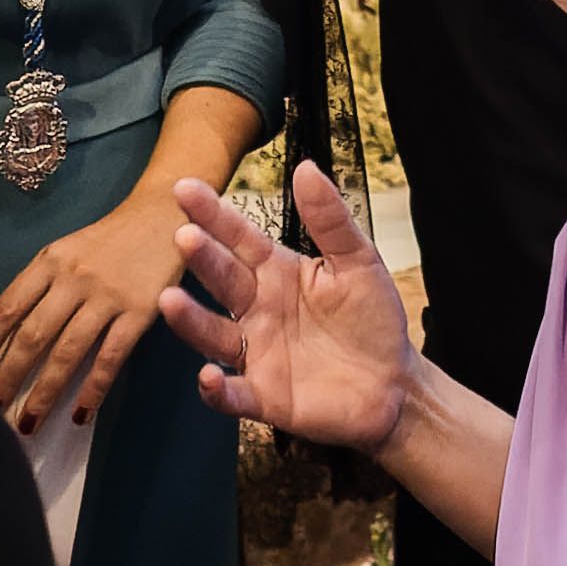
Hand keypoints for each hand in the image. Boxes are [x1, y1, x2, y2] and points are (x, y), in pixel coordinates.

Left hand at [0, 178, 191, 435]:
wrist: (164, 216)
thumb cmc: (110, 240)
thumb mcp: (67, 251)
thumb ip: (42, 286)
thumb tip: (11, 336)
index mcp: (49, 262)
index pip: (8, 307)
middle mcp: (73, 279)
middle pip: (32, 335)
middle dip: (8, 376)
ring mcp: (107, 296)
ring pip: (67, 351)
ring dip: (45, 391)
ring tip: (28, 422)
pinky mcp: (140, 312)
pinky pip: (110, 357)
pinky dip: (93, 389)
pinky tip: (79, 413)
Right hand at [161, 165, 412, 451]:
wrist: (396, 384)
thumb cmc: (373, 319)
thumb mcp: (359, 262)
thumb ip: (330, 220)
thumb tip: (305, 168)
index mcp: (277, 273)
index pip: (240, 239)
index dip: (213, 215)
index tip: (185, 188)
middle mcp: (257, 310)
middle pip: (223, 280)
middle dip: (202, 259)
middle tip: (183, 237)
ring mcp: (256, 354)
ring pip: (214, 334)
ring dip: (191, 320)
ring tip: (170, 300)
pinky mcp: (265, 397)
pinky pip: (233, 394)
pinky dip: (217, 389)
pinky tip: (207, 376)